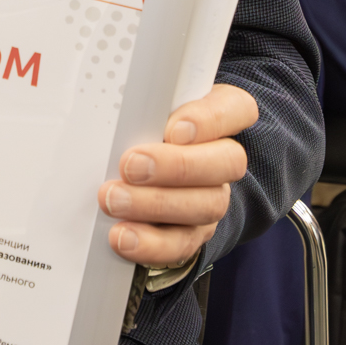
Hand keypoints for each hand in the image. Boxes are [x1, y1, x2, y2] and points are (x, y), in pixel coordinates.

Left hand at [98, 84, 258, 266]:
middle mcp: (224, 157)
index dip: (209, 120)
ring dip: (156, 206)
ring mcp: (213, 197)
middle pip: (226, 162)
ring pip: (206, 206)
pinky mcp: (193, 232)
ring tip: (114, 200)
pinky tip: (123, 236)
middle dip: (176, 167)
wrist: (144, 168)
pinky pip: (182, 245)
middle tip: (130, 166)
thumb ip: (144, 101)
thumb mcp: (148, 105)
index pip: (236, 108)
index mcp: (219, 114)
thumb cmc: (145, 123)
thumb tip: (109, 100)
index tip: (173, 128)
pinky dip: (151, 244)